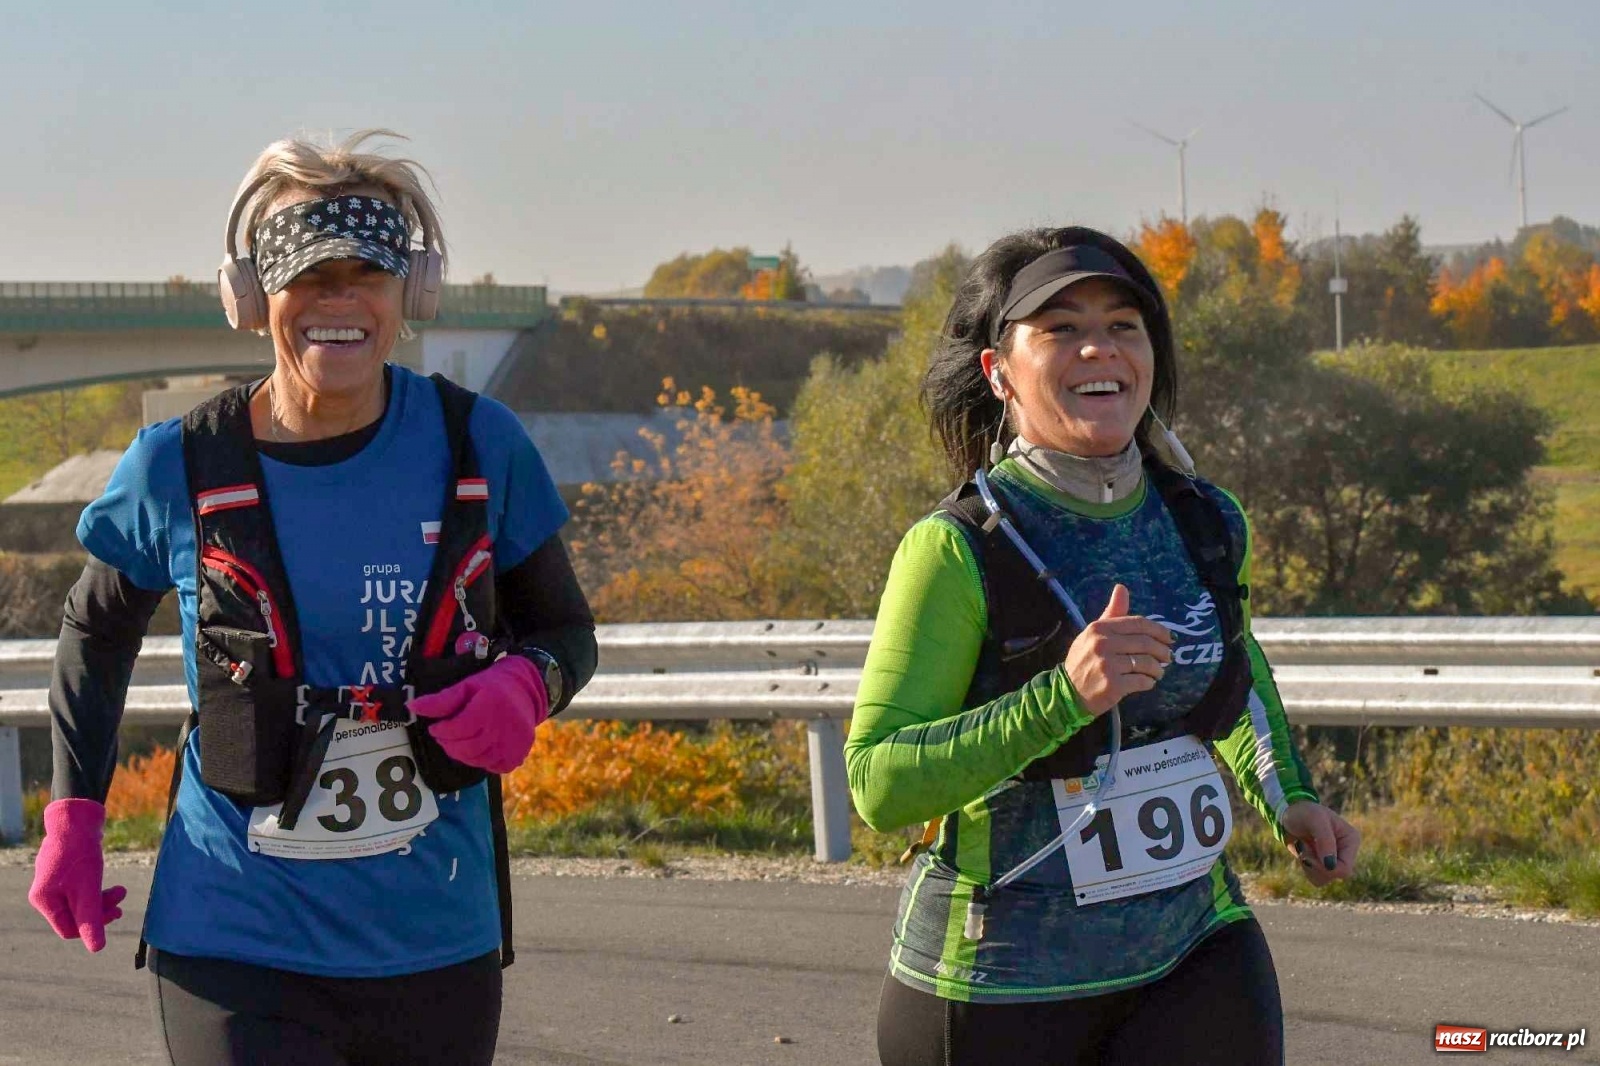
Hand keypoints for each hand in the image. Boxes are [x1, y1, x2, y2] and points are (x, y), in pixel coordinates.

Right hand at [28, 799, 126, 952]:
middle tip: (122, 900)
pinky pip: (79, 889)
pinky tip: (109, 884)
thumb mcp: (87, 890)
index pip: (69, 929)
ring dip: (101, 899)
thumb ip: (91, 919)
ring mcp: (53, 883)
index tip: (115, 913)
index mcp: (44, 901)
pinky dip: (95, 889)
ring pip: (79, 902)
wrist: (76, 819)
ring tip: (122, 891)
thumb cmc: (79, 854)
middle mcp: (44, 894)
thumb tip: (96, 949)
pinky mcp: (63, 872)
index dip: (93, 927)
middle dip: (100, 911)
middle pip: (75, 915)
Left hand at [408, 654, 549, 773]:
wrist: (526, 690)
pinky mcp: (518, 754)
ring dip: (463, 754)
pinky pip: (494, 767)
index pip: (456, 730)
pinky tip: (480, 748)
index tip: (436, 727)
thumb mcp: (467, 685)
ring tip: (460, 742)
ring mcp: (513, 744)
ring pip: (478, 760)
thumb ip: (441, 700)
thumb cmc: (492, 686)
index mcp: (488, 708)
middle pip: (466, 748)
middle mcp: (502, 728)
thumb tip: (412, 706)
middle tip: (445, 737)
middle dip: (449, 744)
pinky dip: (483, 761)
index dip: (441, 731)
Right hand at [1064, 584, 1173, 716]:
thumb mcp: (1092, 634)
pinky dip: (1149, 682)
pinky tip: (1148, 682)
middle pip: (1145, 643)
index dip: (1159, 630)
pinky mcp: (1113, 685)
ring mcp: (1108, 665)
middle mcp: (1103, 644)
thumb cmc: (1083, 660)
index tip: (1169, 638)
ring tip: (1158, 672)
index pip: (1138, 623)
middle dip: (1162, 651)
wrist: (1067, 692)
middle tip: (1168, 657)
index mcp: (1099, 628)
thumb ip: (1111, 613)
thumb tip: (1122, 588)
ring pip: (1146, 663)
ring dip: (1157, 669)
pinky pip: (1142, 681)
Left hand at [1280, 801, 1360, 886]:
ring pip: (1324, 879)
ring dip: (1308, 866)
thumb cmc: (1304, 812)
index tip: (1307, 855)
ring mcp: (1335, 859)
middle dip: (1314, 864)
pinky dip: (1306, 867)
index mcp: (1351, 840)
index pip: (1345, 869)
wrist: (1290, 814)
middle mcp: (1346, 852)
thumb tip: (1331, 866)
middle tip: (1303, 846)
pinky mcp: (1323, 865)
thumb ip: (1325, 840)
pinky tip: (1303, 853)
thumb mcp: (1315, 819)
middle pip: (1334, 875)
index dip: (1325, 868)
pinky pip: (1315, 878)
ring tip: (1304, 847)